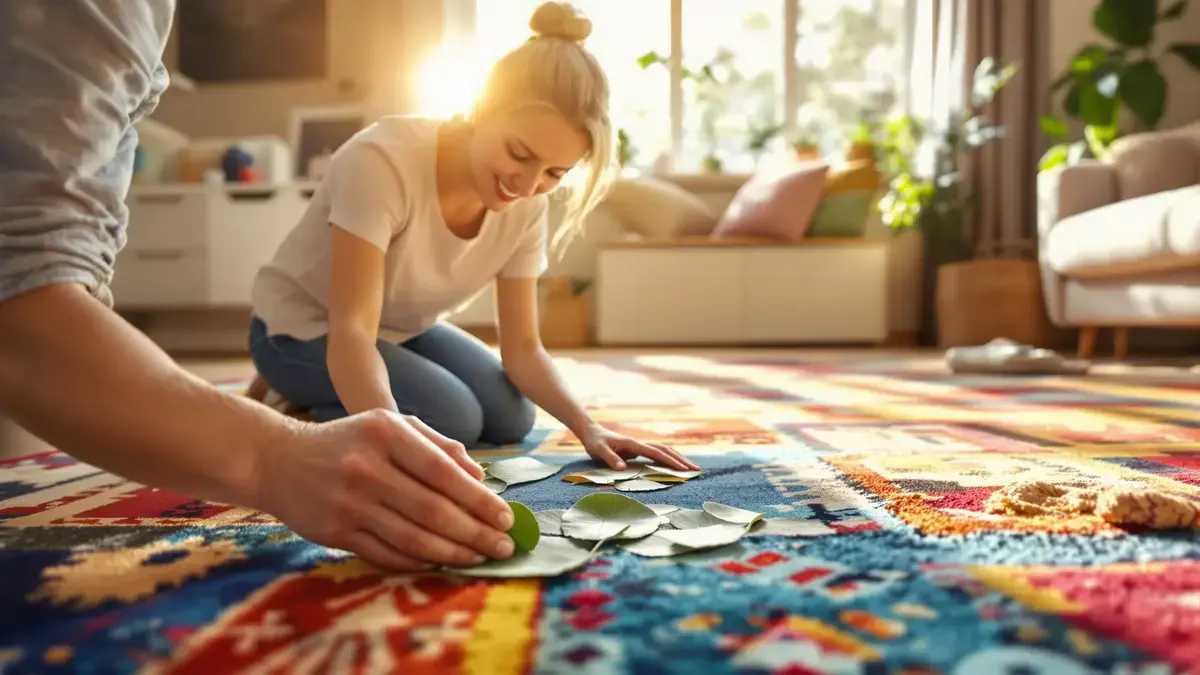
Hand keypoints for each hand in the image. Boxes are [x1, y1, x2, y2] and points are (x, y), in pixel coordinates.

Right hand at [254, 409, 515, 570]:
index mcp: (385, 432)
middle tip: (504, 546)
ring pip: (413, 537)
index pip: (443, 471)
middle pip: (432, 509)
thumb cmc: (348, 441)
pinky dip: (420, 560)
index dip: (479, 498)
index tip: (506, 517)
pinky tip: (443, 561)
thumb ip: (438, 445)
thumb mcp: (390, 425)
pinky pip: (387, 553)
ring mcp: (348, 502)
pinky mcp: (334, 532)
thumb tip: (480, 476)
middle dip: (475, 532)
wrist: (278, 460)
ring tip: (480, 557)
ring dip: (453, 552)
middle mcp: (366, 467)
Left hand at [579, 424, 698, 471]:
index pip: (656, 453)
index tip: (684, 470)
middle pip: (666, 450)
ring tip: (691, 468)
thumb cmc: (595, 442)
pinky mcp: (638, 450)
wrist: (591, 432)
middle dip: (681, 460)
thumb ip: (610, 459)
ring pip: (664, 451)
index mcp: (633, 444)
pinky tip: (675, 465)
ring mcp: (640, 446)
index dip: (670, 462)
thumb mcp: (598, 451)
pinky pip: (657, 454)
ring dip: (678, 458)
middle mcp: (640, 444)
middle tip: (697, 469)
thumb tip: (623, 468)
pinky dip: (669, 459)